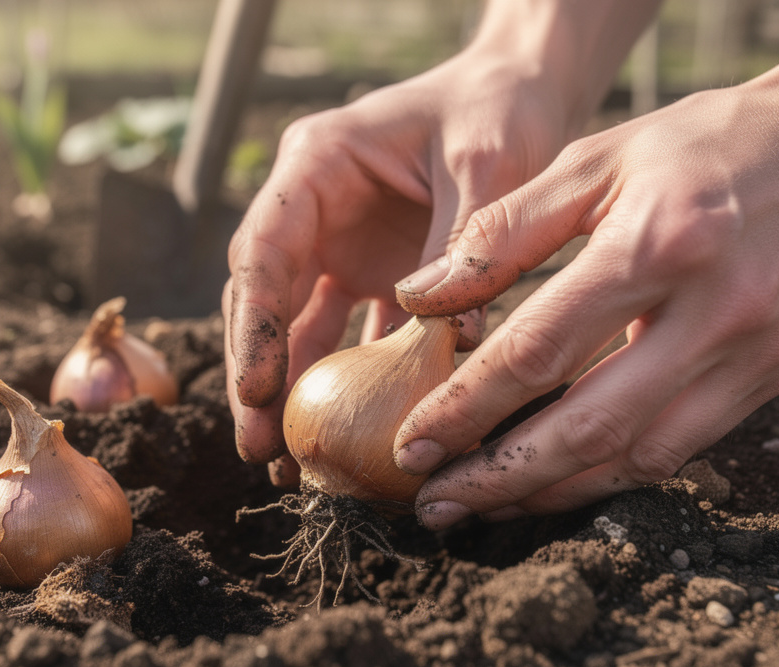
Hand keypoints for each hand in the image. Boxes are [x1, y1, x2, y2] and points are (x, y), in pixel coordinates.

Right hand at [224, 52, 576, 472]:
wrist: (524, 92)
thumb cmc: (501, 109)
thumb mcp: (490, 161)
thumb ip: (464, 240)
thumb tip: (452, 341)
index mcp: (318, 165)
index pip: (265, 248)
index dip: (253, 322)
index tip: (255, 388)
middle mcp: (315, 211)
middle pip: (264, 300)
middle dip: (256, 375)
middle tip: (256, 446)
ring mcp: (341, 247)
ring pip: (297, 329)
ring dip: (291, 393)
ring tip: (286, 462)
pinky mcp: (374, 277)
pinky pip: (351, 339)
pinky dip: (347, 387)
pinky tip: (345, 437)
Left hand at [392, 75, 778, 527]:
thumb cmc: (704, 142)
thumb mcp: (596, 159)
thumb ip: (502, 231)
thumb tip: (417, 299)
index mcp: (654, 245)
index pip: (538, 352)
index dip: (466, 409)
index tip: (413, 446)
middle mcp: (710, 311)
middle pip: (586, 427)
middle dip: (499, 478)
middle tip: (434, 505)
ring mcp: (752, 354)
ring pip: (637, 458)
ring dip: (552, 493)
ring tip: (483, 507)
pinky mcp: (775, 377)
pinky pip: (681, 450)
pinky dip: (612, 476)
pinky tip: (558, 482)